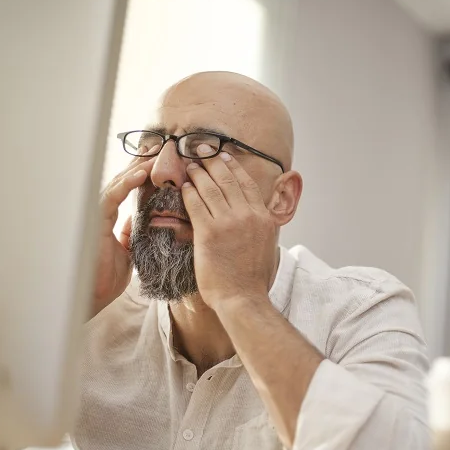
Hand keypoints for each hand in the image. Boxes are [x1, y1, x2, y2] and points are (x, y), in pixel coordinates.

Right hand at [90, 151, 156, 317]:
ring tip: (155, 155)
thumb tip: (137, 219)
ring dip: (137, 168)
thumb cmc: (106, 276)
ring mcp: (97, 214)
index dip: (142, 174)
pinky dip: (126, 183)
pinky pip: (111, 196)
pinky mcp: (94, 221)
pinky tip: (141, 173)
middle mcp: (102, 212)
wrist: (93, 295)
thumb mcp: (127, 251)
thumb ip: (130, 233)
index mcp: (110, 218)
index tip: (159, 161)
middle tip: (160, 148)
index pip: (127, 189)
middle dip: (140, 163)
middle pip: (122, 181)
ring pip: (117, 183)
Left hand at [181, 152, 275, 309]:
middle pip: (228, 180)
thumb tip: (256, 216)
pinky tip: (184, 187)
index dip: (233, 167)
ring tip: (190, 166)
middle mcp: (248, 216)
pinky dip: (189, 193)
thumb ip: (260, 226)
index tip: (224, 156)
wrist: (243, 298)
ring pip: (211, 189)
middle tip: (202, 151)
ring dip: (198, 174)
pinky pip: (196, 205)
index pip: (247, 184)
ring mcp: (229, 223)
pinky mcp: (209, 233)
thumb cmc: (252, 278)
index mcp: (263, 218)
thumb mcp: (266, 245)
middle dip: (213, 162)